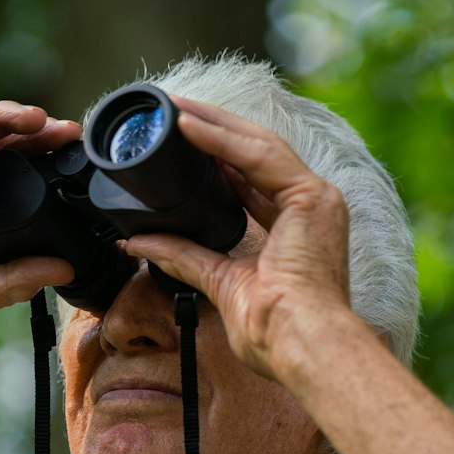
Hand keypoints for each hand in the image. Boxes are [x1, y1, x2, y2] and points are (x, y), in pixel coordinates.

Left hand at [119, 95, 357, 380]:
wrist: (300, 344)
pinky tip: (188, 125)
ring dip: (212, 124)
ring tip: (172, 108)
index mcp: (295, 227)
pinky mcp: (311, 197)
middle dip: (212, 129)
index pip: (251, 177)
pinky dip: (222, 139)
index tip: (181, 141)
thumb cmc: (273, 331)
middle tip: (170, 111)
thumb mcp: (218, 282)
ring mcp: (315, 199)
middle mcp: (309, 206)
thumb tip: (138, 243)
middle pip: (255, 152)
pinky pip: (259, 155)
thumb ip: (182, 256)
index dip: (216, 156)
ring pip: (257, 144)